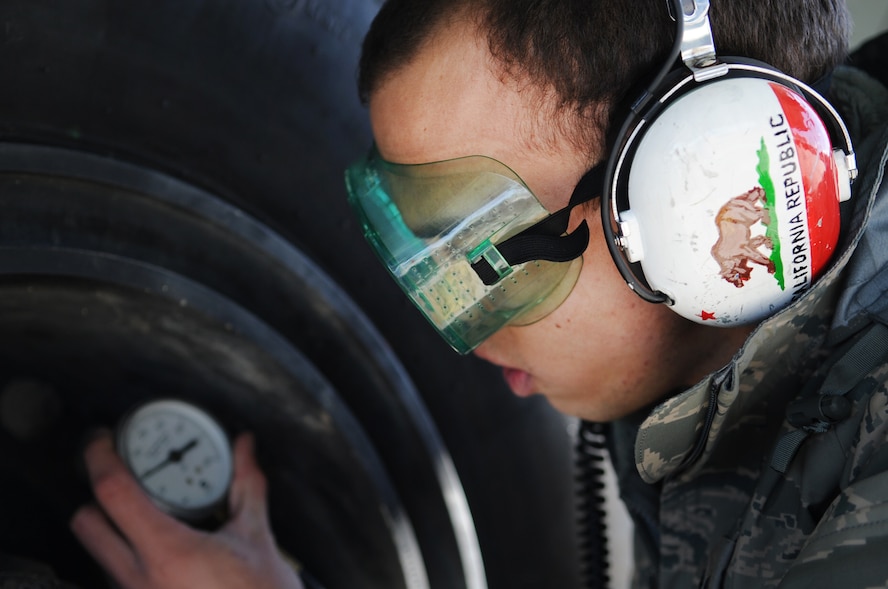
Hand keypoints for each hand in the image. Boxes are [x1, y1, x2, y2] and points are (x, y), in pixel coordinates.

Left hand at [70, 430, 304, 588]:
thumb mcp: (256, 537)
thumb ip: (247, 486)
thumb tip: (245, 448)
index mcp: (167, 551)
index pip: (113, 492)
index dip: (100, 458)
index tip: (103, 441)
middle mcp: (140, 577)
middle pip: (86, 523)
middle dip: (97, 495)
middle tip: (124, 477)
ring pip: (100, 553)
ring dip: (114, 528)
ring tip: (150, 514)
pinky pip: (121, 576)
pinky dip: (133, 555)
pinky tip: (165, 553)